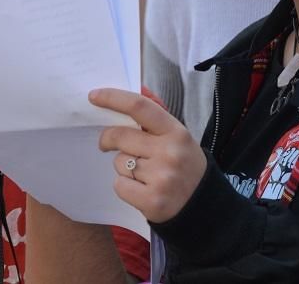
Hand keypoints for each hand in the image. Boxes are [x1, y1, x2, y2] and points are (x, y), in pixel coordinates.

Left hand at [91, 88, 206, 223]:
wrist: (204, 206)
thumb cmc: (184, 165)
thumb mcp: (177, 137)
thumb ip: (154, 117)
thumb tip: (132, 92)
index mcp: (176, 132)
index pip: (139, 107)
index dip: (113, 98)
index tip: (94, 96)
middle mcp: (169, 153)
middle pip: (120, 136)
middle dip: (107, 138)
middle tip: (106, 143)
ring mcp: (161, 178)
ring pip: (119, 162)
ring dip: (124, 166)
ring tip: (143, 173)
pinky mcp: (152, 201)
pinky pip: (119, 185)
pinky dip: (124, 186)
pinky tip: (141, 189)